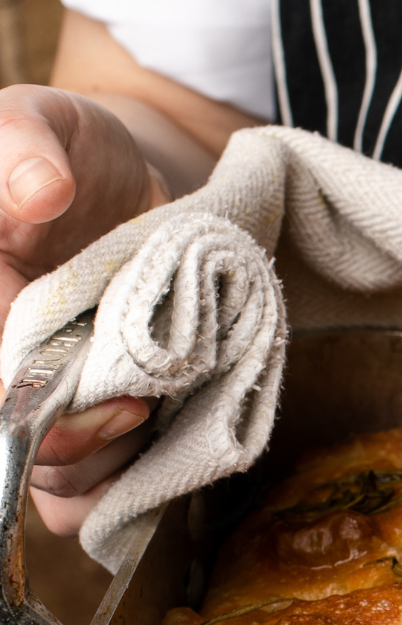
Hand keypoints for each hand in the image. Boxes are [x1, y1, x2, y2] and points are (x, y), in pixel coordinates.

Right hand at [0, 84, 165, 536]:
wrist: (130, 184)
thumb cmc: (68, 151)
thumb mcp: (39, 122)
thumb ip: (24, 146)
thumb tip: (42, 192)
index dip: (36, 401)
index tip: (107, 388)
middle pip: (17, 445)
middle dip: (80, 437)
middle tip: (144, 404)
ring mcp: (35, 406)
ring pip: (57, 482)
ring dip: (115, 461)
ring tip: (160, 410)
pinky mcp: (85, 434)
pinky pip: (86, 502)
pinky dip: (128, 492)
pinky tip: (163, 448)